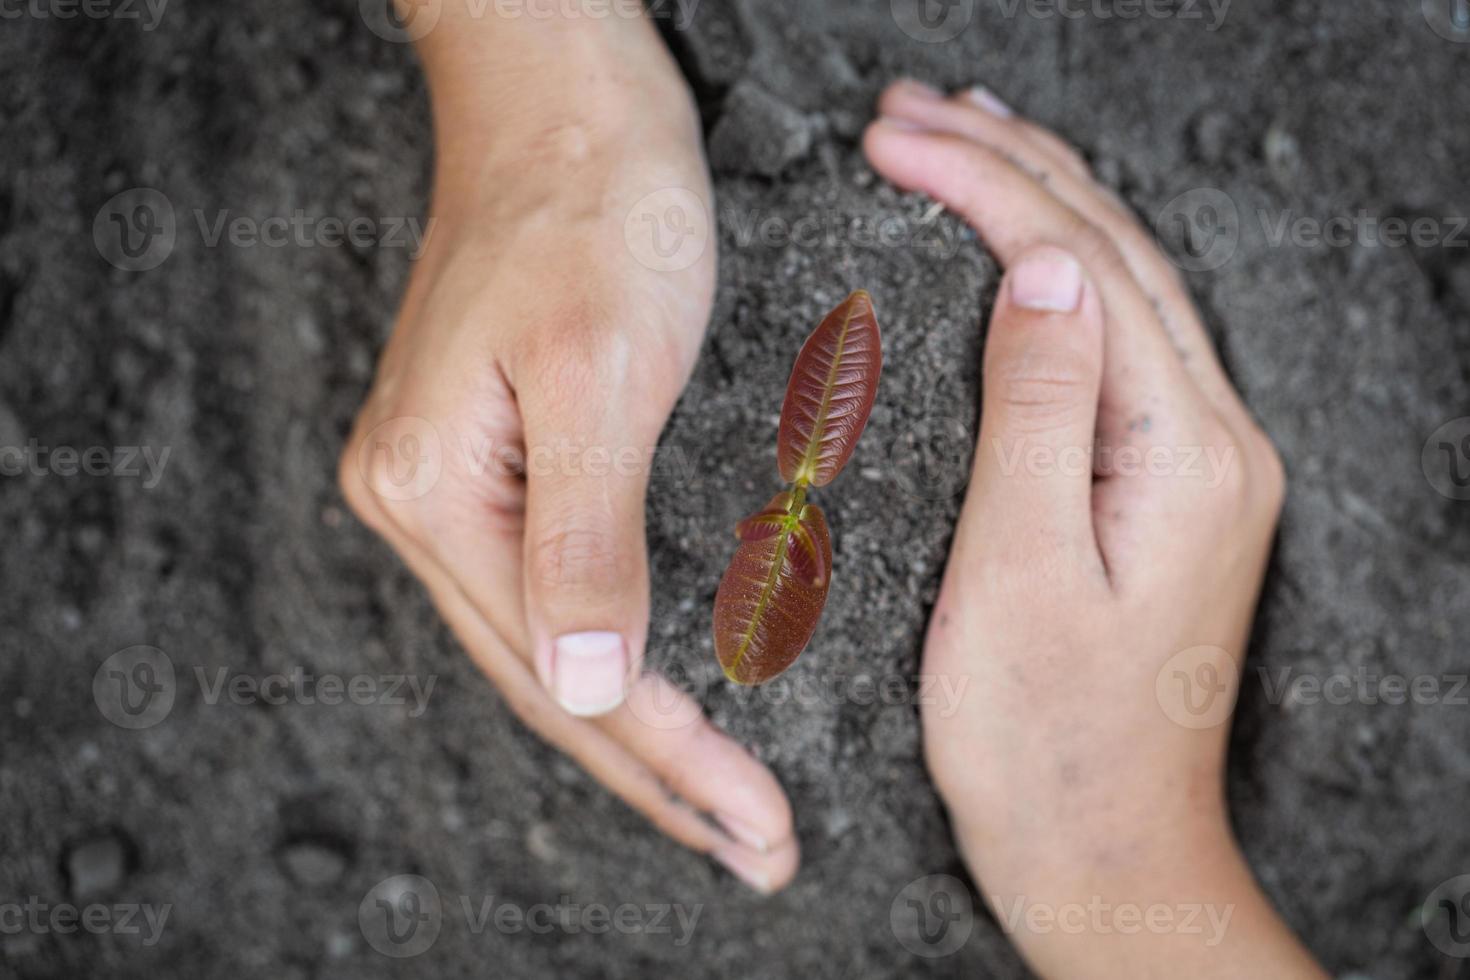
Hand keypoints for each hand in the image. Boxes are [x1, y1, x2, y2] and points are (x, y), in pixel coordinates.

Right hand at [339, 9, 796, 892]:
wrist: (565, 100)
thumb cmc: (592, 209)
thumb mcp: (599, 369)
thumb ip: (586, 534)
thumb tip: (584, 687)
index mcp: (437, 491)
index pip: (565, 668)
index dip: (669, 758)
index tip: (757, 825)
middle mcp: (428, 503)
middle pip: (551, 680)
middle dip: (661, 776)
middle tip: (757, 850)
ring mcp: (457, 484)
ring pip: (554, 649)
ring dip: (642, 737)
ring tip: (722, 810)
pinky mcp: (501, 460)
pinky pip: (559, 594)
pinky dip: (620, 663)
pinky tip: (661, 702)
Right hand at [864, 81, 1322, 974]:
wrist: (1104, 850)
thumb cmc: (1043, 739)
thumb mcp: (1018, 575)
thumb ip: (1042, 414)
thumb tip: (1045, 270)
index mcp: (1185, 453)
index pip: (1081, 268)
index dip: (987, 188)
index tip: (894, 138)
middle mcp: (1215, 441)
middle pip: (1116, 256)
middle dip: (1013, 165)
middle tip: (913, 106)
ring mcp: (1199, 463)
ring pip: (1124, 287)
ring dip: (1043, 200)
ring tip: (968, 132)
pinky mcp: (1166, 487)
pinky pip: (1119, 340)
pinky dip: (1062, 274)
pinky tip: (1025, 254)